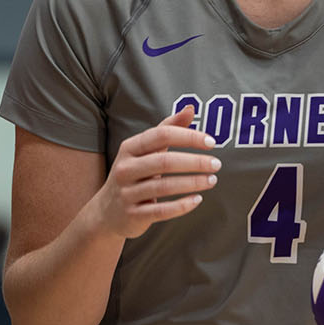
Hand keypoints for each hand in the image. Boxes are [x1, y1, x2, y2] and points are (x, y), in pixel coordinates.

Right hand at [87, 105, 219, 240]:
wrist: (107, 213)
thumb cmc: (134, 174)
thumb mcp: (145, 150)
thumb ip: (167, 129)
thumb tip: (190, 109)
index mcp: (129, 148)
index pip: (161, 135)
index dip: (188, 137)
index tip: (211, 142)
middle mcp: (125, 169)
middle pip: (164, 161)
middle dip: (195, 162)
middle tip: (216, 164)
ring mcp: (128, 193)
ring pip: (164, 186)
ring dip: (193, 182)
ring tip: (212, 180)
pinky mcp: (133, 215)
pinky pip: (161, 210)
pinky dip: (182, 205)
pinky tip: (198, 200)